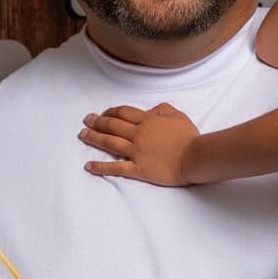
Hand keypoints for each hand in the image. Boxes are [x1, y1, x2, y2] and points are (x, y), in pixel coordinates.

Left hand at [79, 103, 200, 186]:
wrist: (194, 157)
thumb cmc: (189, 137)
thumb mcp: (178, 116)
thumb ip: (163, 110)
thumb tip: (152, 110)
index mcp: (147, 120)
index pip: (123, 113)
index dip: (110, 111)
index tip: (103, 113)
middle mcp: (138, 134)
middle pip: (112, 125)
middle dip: (97, 122)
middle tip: (86, 120)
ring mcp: (136, 152)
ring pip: (110, 143)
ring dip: (94, 138)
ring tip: (82, 135)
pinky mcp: (138, 168)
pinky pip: (116, 167)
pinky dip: (100, 167)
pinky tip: (88, 166)